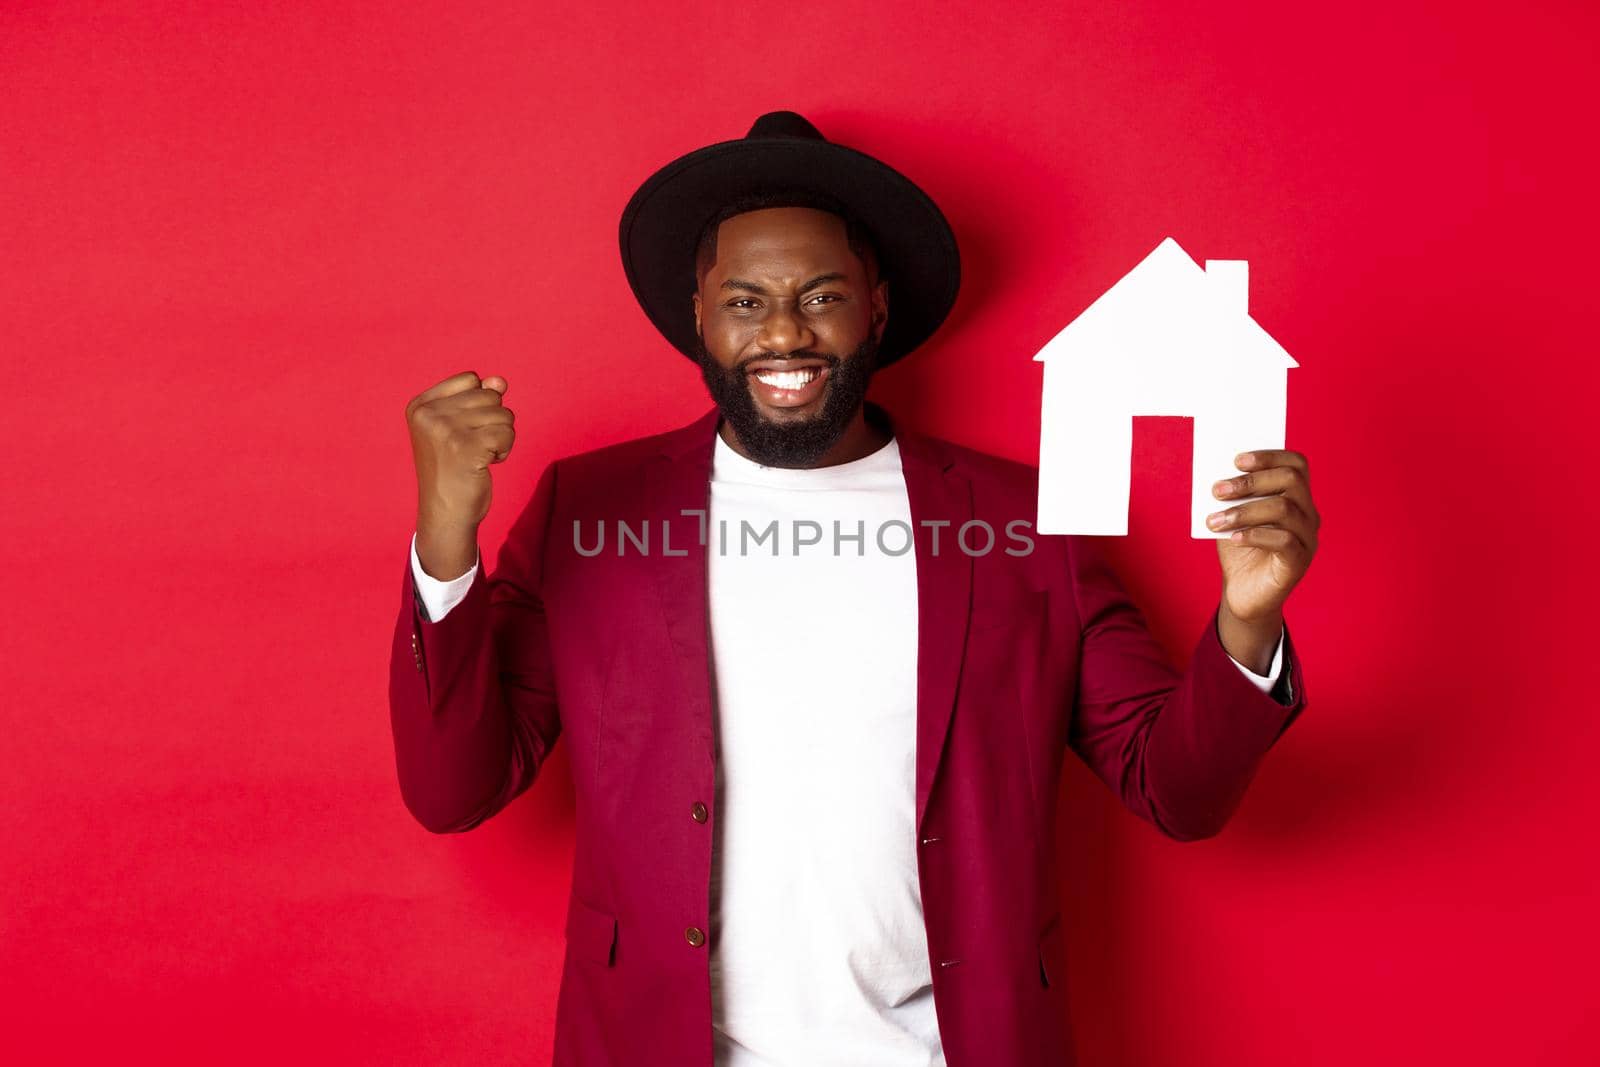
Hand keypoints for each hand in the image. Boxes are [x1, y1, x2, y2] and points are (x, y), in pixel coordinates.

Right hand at [405, 371, 514, 577]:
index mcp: (420, 405)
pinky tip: (485, 464)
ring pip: (503, 414)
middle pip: (490, 396)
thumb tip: (500, 381)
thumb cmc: (453, 469)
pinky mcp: (466, 447)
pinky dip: (504, 451)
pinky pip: (507, 434)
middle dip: (493, 423)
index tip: (462, 431)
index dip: (479, 405)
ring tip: (478, 456)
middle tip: (472, 447)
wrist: (445, 513)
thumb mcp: (460, 427)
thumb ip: (479, 398)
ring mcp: (445, 430)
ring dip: (500, 438)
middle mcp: (428, 414)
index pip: (471, 379)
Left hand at [1206, 449, 1319, 666]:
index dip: (1269, 456)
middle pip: (1291, 481)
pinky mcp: (1300, 561)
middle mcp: (1308, 513)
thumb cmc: (1238, 549)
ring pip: (1284, 509)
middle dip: (1251, 481)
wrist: (1242, 592)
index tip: (1236, 460)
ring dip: (1244, 511)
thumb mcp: (1232, 516)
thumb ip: (1231, 496)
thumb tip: (1218, 473)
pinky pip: (1284, 541)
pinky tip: (1233, 537)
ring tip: (1214, 521)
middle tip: (1217, 490)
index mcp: (1295, 496)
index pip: (1296, 464)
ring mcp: (1308, 537)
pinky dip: (1255, 535)